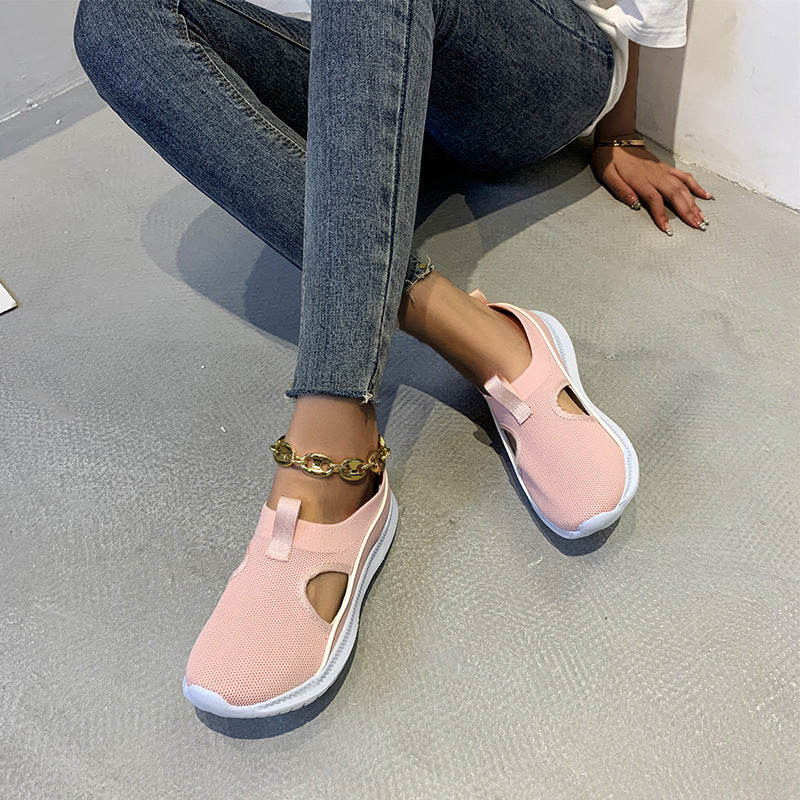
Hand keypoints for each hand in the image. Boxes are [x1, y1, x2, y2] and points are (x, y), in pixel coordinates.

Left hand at [590, 144, 712, 234]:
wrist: (616, 139)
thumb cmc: (609, 159)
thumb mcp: (608, 176)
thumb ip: (621, 190)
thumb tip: (634, 205)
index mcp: (640, 180)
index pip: (655, 200)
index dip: (662, 215)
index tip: (667, 229)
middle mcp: (655, 176)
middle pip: (675, 195)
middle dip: (687, 212)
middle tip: (697, 226)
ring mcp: (662, 171)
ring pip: (682, 187)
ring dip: (694, 203)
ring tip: (702, 217)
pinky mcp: (665, 167)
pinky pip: (684, 177)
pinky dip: (695, 186)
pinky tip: (705, 195)